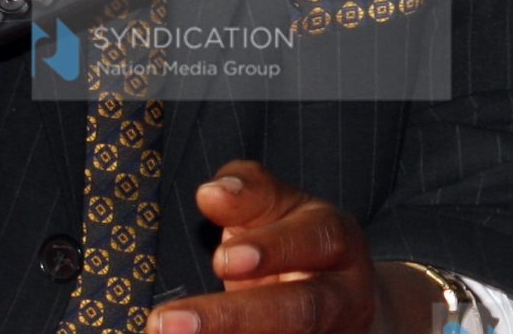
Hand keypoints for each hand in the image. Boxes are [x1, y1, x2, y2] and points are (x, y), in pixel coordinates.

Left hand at [146, 159, 439, 333]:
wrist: (343, 303)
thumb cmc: (296, 243)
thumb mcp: (281, 209)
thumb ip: (247, 195)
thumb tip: (212, 193)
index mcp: (335, 240)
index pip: (314, 237)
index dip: (271, 248)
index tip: (222, 258)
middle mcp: (342, 294)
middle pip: (300, 309)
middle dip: (233, 316)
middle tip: (169, 322)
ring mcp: (331, 332)